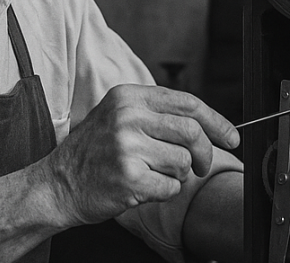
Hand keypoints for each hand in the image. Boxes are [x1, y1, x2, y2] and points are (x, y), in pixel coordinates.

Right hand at [40, 84, 239, 226]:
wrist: (57, 184)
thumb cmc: (94, 152)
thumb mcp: (119, 116)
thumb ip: (157, 114)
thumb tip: (209, 125)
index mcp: (128, 96)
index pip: (188, 103)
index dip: (216, 121)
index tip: (231, 137)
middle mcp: (128, 117)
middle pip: (192, 132)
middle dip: (204, 153)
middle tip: (198, 166)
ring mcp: (127, 147)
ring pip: (183, 162)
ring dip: (177, 174)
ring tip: (152, 174)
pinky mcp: (129, 177)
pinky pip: (171, 187)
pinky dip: (164, 192)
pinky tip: (143, 188)